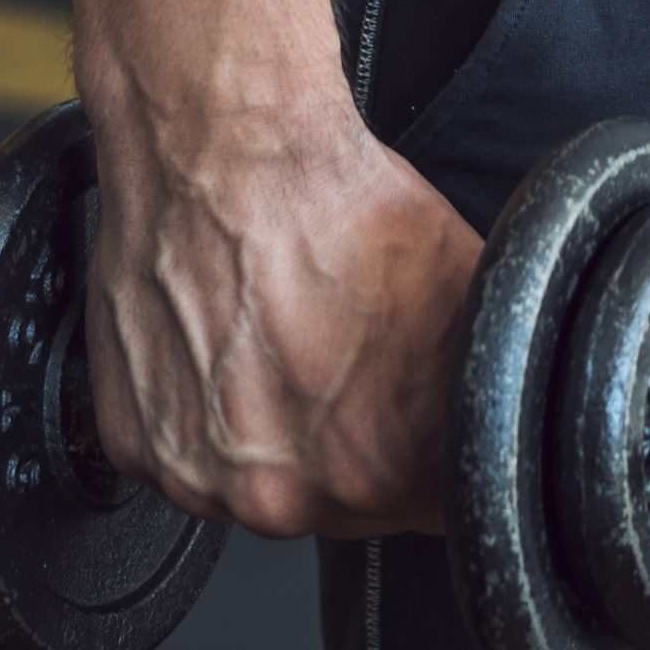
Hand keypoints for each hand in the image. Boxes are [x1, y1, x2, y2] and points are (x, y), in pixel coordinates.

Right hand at [82, 93, 481, 538]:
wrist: (226, 143)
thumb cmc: (332, 200)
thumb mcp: (465, 280)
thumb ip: (488, 368)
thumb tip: (516, 397)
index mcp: (367, 470)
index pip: (425, 505)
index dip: (434, 457)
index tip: (427, 418)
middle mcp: (273, 492)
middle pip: (338, 498)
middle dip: (355, 441)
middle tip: (351, 358)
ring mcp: (194, 471)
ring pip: (258, 478)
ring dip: (275, 431)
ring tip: (285, 339)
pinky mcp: (133, 438)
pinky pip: (186, 451)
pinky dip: (205, 411)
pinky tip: (230, 342)